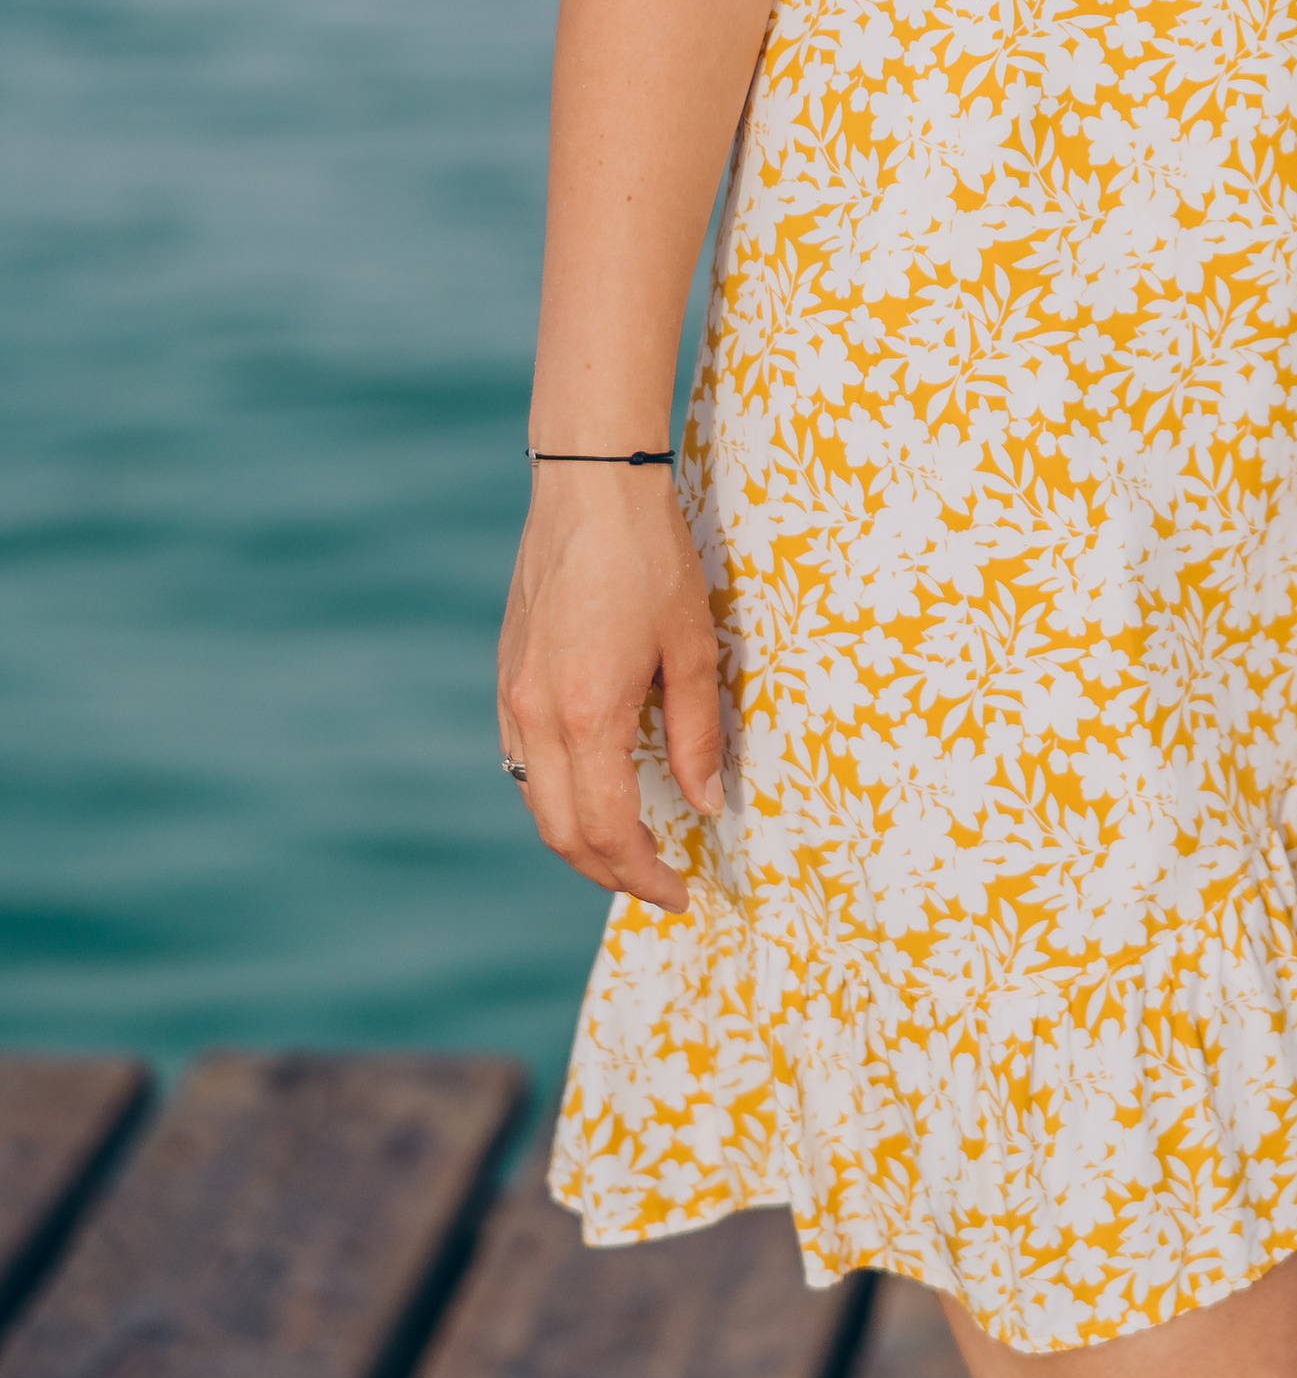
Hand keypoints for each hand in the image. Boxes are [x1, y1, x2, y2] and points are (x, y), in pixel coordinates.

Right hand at [496, 468, 723, 911]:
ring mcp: (512, 695)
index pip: (607, 830)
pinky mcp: (507, 674)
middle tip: (658, 886)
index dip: (643, 874)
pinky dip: (554, 794)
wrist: (589, 484)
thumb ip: (696, 733)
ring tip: (629, 848)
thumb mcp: (692, 646)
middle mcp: (536, 715)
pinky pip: (522, 761)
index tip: (679, 892)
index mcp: (587, 714)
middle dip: (609, 872)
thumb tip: (706, 805)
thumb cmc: (650, 557)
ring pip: (535, 801)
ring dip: (578, 838)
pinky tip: (592, 789)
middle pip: (561, 832)